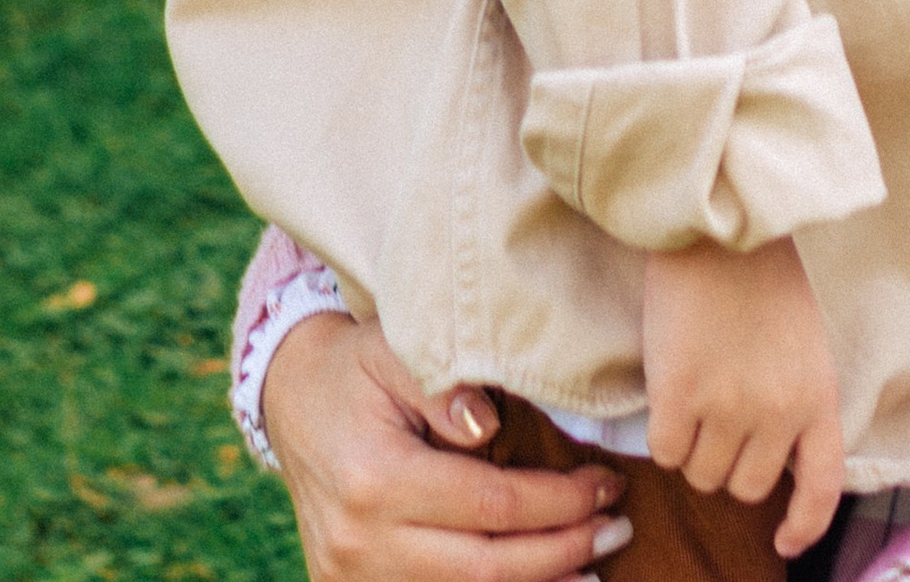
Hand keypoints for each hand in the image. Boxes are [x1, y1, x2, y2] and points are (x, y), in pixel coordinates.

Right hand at [266, 307, 626, 581]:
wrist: (291, 402)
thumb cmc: (357, 368)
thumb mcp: (395, 349)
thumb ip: (442, 383)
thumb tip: (487, 425)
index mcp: (376, 479)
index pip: (490, 506)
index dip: (558, 502)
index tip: (608, 484)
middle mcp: (360, 542)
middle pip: (483, 568)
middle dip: (561, 552)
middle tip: (618, 530)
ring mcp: (350, 576)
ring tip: (592, 568)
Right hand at [641, 239, 844, 556]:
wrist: (720, 219)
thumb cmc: (762, 272)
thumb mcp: (804, 341)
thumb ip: (795, 398)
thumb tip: (772, 455)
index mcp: (818, 395)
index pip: (822, 487)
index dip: (804, 525)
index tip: (784, 540)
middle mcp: (778, 412)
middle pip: (746, 486)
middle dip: (730, 463)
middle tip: (719, 419)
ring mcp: (727, 407)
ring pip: (702, 474)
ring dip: (695, 449)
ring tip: (694, 397)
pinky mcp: (678, 395)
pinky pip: (665, 452)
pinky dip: (665, 435)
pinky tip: (670, 393)